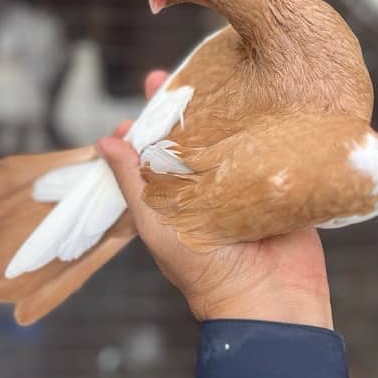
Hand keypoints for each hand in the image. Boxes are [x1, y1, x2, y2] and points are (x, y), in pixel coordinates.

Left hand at [97, 71, 332, 328]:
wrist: (269, 300)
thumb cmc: (204, 269)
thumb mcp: (157, 225)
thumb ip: (133, 184)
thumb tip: (105, 144)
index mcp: (173, 198)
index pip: (153, 155)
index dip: (144, 130)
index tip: (136, 110)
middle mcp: (205, 186)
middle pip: (189, 139)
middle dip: (179, 109)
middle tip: (168, 79)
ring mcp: (241, 182)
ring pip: (226, 139)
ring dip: (219, 111)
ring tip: (210, 78)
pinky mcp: (273, 181)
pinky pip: (262, 148)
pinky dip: (257, 126)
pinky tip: (255, 99)